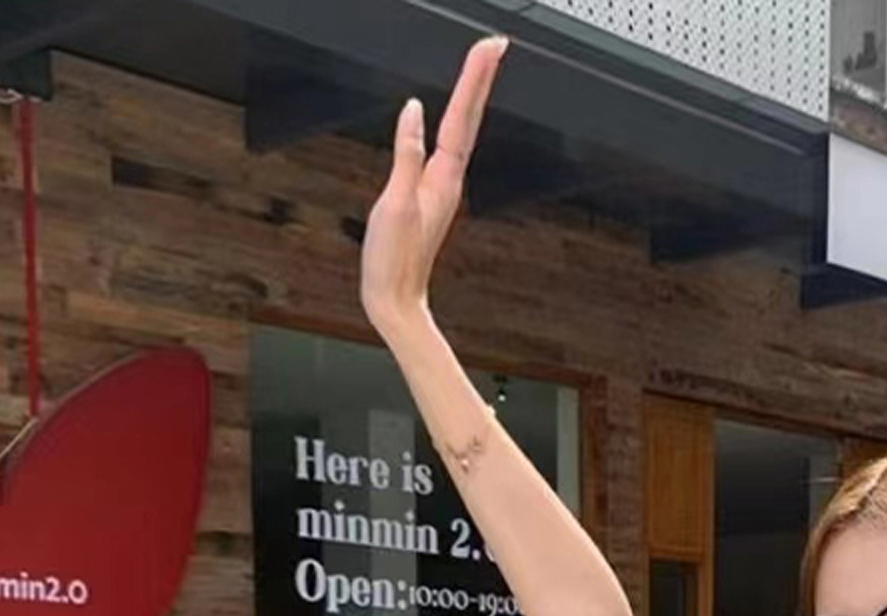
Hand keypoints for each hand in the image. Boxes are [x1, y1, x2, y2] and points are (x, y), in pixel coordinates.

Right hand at [361, 35, 507, 338]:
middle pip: (468, 120)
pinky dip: (451, 124)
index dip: (474, 80)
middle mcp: (449, 182)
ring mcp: (441, 189)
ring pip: (460, 132)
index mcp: (443, 180)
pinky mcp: (430, 195)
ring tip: (479, 68)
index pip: (462, 118)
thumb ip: (406, 155)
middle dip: (480, 80)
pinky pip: (445, 148)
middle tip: (493, 46)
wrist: (395, 299)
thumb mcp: (395, 203)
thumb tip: (413, 112)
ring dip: (470, 99)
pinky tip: (447, 118)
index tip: (488, 49)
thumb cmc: (393, 260)